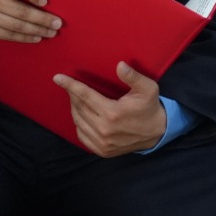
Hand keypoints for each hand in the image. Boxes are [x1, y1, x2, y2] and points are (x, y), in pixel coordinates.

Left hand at [53, 62, 167, 157]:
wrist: (158, 133)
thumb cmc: (150, 107)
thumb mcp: (148, 88)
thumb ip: (133, 77)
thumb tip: (119, 65)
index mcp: (112, 113)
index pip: (85, 96)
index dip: (70, 85)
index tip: (57, 78)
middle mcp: (104, 130)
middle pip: (79, 107)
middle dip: (73, 94)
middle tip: (72, 86)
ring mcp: (102, 143)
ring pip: (78, 121)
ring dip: (75, 108)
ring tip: (77, 98)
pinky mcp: (102, 151)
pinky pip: (81, 135)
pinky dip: (78, 123)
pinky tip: (82, 115)